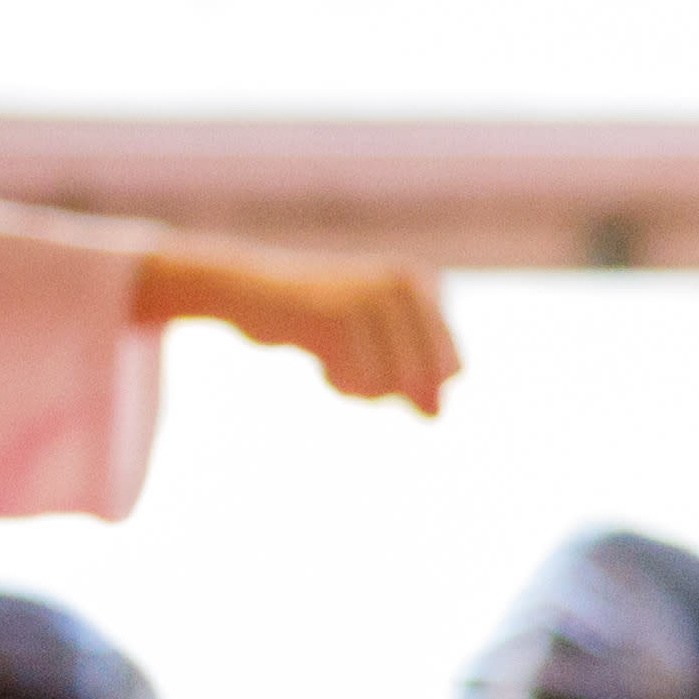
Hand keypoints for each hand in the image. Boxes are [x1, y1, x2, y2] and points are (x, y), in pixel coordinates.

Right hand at [140, 244, 461, 414]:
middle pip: (424, 377)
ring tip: (341, 375)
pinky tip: (323, 369)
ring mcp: (369, 297)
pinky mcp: (334, 315)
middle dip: (395, 393)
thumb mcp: (371, 346)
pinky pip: (356, 379)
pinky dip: (341, 384)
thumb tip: (437, 416)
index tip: (381, 380)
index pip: (451, 365)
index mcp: (420, 282)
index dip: (422, 390)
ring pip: (391, 382)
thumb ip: (409, 378)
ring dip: (364, 389)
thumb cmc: (316, 319)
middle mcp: (402, 284)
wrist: (246, 290)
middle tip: (357, 384)